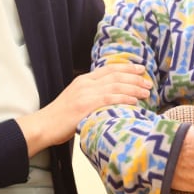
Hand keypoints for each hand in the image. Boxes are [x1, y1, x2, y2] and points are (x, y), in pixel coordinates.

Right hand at [16, 63, 150, 154]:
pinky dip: (124, 98)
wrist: (44, 125)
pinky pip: (110, 99)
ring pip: (115, 86)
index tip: (140, 69)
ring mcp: (86, 94)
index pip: (109, 69)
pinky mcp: (86, 105)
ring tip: (147, 91)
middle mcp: (86, 83)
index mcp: (83, 80)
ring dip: (134, 88)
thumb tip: (109, 98)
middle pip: (115, 75)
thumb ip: (90, 95)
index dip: (126, 68)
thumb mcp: (75, 99)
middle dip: (134, 78)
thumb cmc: (60, 118)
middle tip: (149, 82)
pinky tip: (135, 101)